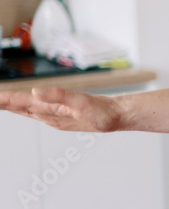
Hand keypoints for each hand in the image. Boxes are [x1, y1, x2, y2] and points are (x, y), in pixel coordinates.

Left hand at [0, 86, 123, 132]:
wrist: (117, 117)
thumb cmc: (103, 112)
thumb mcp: (82, 102)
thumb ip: (58, 96)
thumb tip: (35, 91)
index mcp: (50, 110)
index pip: (19, 102)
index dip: (3, 99)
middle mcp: (48, 115)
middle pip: (17, 107)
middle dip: (2, 103)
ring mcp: (53, 116)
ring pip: (24, 109)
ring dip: (9, 105)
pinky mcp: (59, 115)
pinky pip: (34, 111)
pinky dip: (22, 106)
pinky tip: (19, 106)